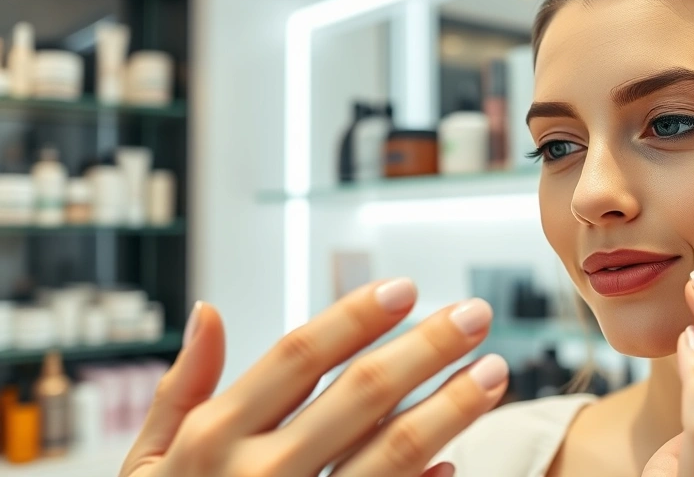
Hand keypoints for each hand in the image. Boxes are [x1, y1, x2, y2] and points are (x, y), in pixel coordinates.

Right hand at [119, 278, 508, 476]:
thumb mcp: (147, 463)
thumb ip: (179, 389)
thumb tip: (208, 309)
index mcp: (214, 438)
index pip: (299, 358)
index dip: (354, 317)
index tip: (405, 288)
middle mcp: (261, 475)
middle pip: (361, 395)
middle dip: (426, 349)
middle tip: (475, 314)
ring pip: (392, 454)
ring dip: (451, 408)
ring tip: (494, 372)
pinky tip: (457, 460)